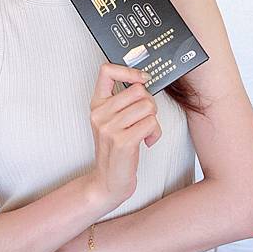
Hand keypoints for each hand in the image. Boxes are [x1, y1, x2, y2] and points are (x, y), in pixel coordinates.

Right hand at [88, 63, 161, 209]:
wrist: (108, 181)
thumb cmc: (115, 149)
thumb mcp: (112, 121)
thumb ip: (123, 101)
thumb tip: (143, 81)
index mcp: (97, 104)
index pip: (106, 71)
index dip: (128, 70)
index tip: (142, 78)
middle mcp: (100, 114)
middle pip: (138, 90)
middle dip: (149, 103)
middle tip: (145, 117)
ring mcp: (109, 128)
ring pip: (148, 106)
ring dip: (153, 120)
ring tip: (145, 131)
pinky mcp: (123, 142)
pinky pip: (151, 123)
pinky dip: (155, 132)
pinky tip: (147, 141)